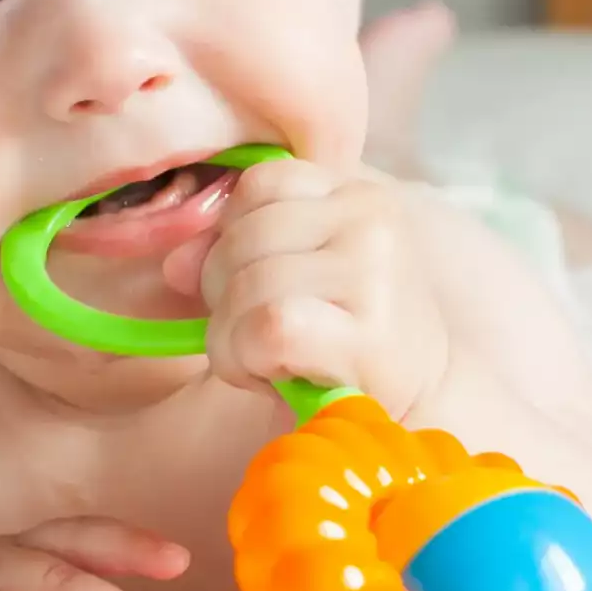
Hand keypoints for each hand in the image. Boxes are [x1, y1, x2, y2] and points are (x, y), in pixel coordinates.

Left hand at [169, 156, 447, 416]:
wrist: (417, 407)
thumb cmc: (345, 339)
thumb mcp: (293, 277)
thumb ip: (232, 252)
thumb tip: (174, 265)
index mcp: (357, 194)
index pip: (258, 184)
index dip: (233, 237)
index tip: (259, 283)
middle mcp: (370, 219)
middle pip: (242, 235)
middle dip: (224, 295)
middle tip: (259, 336)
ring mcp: (374, 272)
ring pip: (246, 284)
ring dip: (231, 338)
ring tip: (267, 360)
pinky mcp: (367, 333)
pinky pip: (264, 328)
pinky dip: (246, 360)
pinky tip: (272, 376)